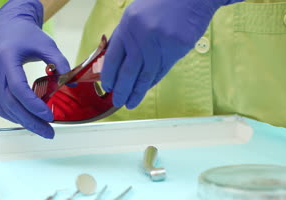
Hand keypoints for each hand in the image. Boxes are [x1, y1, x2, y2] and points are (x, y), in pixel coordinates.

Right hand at [0, 0, 70, 138]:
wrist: (9, 26)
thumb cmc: (27, 34)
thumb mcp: (47, 44)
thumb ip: (60, 62)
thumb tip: (73, 83)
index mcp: (6, 60)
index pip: (18, 89)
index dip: (33, 105)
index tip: (50, 117)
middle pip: (10, 104)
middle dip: (30, 122)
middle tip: (49, 133)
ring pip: (4, 108)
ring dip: (23, 122)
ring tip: (43, 130)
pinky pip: (1, 105)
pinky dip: (15, 115)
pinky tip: (30, 120)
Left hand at [101, 0, 242, 108]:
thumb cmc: (162, 3)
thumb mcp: (136, 14)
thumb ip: (126, 36)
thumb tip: (116, 62)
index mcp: (128, 25)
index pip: (113, 57)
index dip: (109, 75)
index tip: (108, 87)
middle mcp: (142, 35)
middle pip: (128, 71)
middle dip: (122, 90)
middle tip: (118, 102)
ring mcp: (160, 43)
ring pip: (146, 75)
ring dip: (137, 92)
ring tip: (131, 103)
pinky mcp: (177, 49)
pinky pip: (162, 71)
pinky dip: (152, 82)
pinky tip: (146, 90)